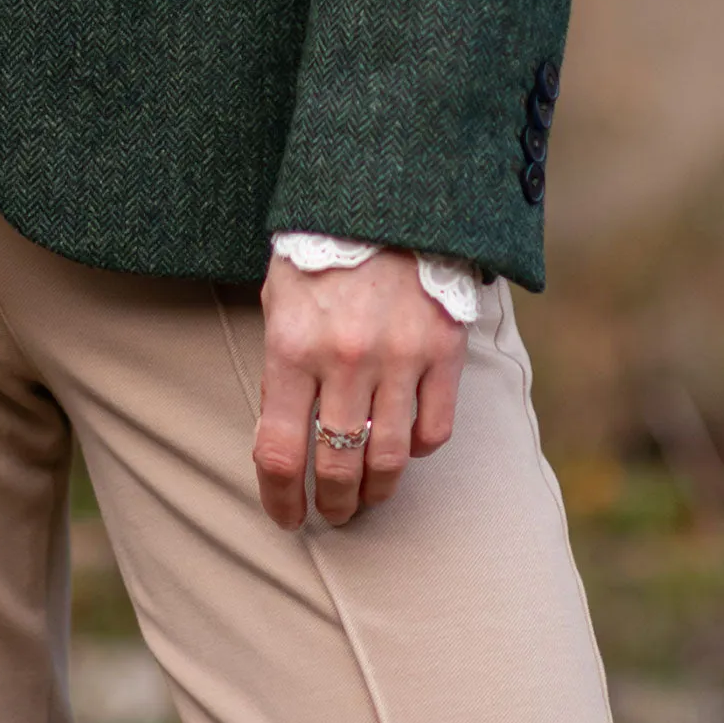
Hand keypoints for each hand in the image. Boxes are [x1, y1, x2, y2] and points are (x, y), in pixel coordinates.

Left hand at [254, 248, 467, 527]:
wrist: (385, 204)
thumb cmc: (321, 255)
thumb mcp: (279, 304)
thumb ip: (280, 370)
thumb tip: (286, 439)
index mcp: (292, 348)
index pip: (280, 452)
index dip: (280, 499)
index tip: (287, 518)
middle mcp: (346, 360)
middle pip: (337, 465)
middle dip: (332, 504)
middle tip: (332, 513)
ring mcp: (401, 357)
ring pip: (390, 458)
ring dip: (376, 491)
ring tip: (369, 498)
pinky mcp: (444, 350)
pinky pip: (436, 429)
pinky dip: (420, 450)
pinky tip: (406, 447)